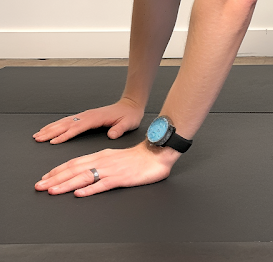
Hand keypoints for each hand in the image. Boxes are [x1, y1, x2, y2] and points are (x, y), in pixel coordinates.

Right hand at [33, 98, 144, 143]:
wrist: (131, 105)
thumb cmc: (130, 115)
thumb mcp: (128, 123)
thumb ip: (120, 129)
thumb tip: (112, 135)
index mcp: (96, 118)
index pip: (78, 128)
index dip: (65, 135)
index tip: (53, 141)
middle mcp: (89, 115)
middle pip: (66, 124)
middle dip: (51, 131)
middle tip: (38, 138)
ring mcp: (86, 115)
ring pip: (65, 122)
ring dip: (51, 128)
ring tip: (38, 135)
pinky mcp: (86, 117)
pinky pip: (68, 121)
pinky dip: (57, 125)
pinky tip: (50, 129)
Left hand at [34, 141, 179, 196]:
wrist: (157, 153)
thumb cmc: (138, 158)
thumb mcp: (115, 158)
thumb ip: (100, 164)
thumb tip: (85, 175)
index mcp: (102, 156)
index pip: (75, 162)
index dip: (58, 170)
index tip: (45, 177)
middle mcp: (103, 161)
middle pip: (75, 169)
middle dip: (55, 178)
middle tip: (39, 186)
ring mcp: (112, 170)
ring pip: (84, 177)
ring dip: (66, 184)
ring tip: (52, 190)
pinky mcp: (121, 178)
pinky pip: (103, 184)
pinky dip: (90, 189)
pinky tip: (79, 194)